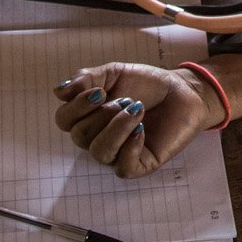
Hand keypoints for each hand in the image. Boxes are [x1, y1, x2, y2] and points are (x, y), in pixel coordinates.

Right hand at [53, 62, 220, 177]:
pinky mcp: (140, 164)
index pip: (64, 120)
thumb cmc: (146, 84)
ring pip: (100, 153)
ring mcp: (118, 153)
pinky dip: (130, 146)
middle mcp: (98, 137)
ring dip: (117, 127)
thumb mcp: (113, 74)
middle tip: (127, 99)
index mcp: (87, 117)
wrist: (181, 91)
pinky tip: (142, 128)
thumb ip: (86, 79)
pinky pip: (123, 168)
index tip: (100, 90)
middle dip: (103, 113)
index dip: (76, 106)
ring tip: (138, 110)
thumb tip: (59, 91)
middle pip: (80, 136)